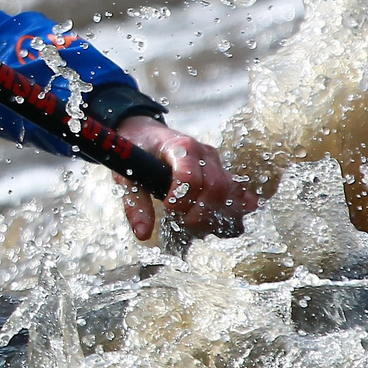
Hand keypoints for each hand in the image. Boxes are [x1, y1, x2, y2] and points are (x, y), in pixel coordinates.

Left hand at [113, 116, 257, 240]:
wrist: (146, 132)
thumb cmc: (137, 151)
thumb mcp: (128, 175)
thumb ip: (136, 204)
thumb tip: (143, 234)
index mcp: (179, 147)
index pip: (190, 177)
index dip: (181, 199)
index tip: (168, 209)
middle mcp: (203, 152)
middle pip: (215, 187)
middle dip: (200, 213)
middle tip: (183, 224)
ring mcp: (216, 161)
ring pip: (231, 191)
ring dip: (217, 215)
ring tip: (197, 225)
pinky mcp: (222, 170)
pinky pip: (239, 191)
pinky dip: (234, 209)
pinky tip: (219, 221)